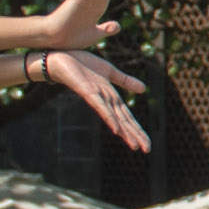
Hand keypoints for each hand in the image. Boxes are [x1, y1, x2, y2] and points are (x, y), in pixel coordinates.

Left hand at [30, 48, 153, 152]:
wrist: (60, 57)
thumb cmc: (81, 65)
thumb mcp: (109, 71)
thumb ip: (125, 81)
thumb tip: (144, 89)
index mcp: (111, 98)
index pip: (128, 117)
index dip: (138, 130)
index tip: (147, 145)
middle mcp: (104, 101)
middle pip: (124, 121)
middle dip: (136, 135)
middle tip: (147, 150)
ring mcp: (96, 98)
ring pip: (114, 118)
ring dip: (125, 132)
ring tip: (134, 146)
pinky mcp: (87, 92)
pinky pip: (100, 106)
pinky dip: (109, 117)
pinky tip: (116, 129)